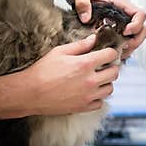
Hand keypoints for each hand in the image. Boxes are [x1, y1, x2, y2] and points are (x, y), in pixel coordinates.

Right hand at [0, 34, 119, 118]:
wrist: (30, 93)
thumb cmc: (42, 71)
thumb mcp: (59, 52)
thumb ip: (79, 45)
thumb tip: (93, 39)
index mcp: (85, 64)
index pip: (111, 55)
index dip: (110, 51)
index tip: (106, 52)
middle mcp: (90, 80)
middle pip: (114, 72)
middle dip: (110, 66)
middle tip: (102, 65)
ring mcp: (88, 95)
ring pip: (110, 88)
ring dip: (105, 82)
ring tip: (96, 78)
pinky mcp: (83, 107)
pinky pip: (100, 102)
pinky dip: (97, 97)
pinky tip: (89, 91)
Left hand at [65, 0, 145, 59]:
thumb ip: (82, 4)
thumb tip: (86, 17)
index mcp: (120, 5)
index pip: (139, 14)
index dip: (136, 25)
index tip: (125, 32)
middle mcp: (125, 15)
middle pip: (142, 29)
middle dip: (136, 40)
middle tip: (123, 46)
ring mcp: (122, 23)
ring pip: (136, 37)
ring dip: (130, 47)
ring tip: (117, 52)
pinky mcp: (117, 31)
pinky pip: (127, 41)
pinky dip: (123, 49)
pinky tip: (112, 52)